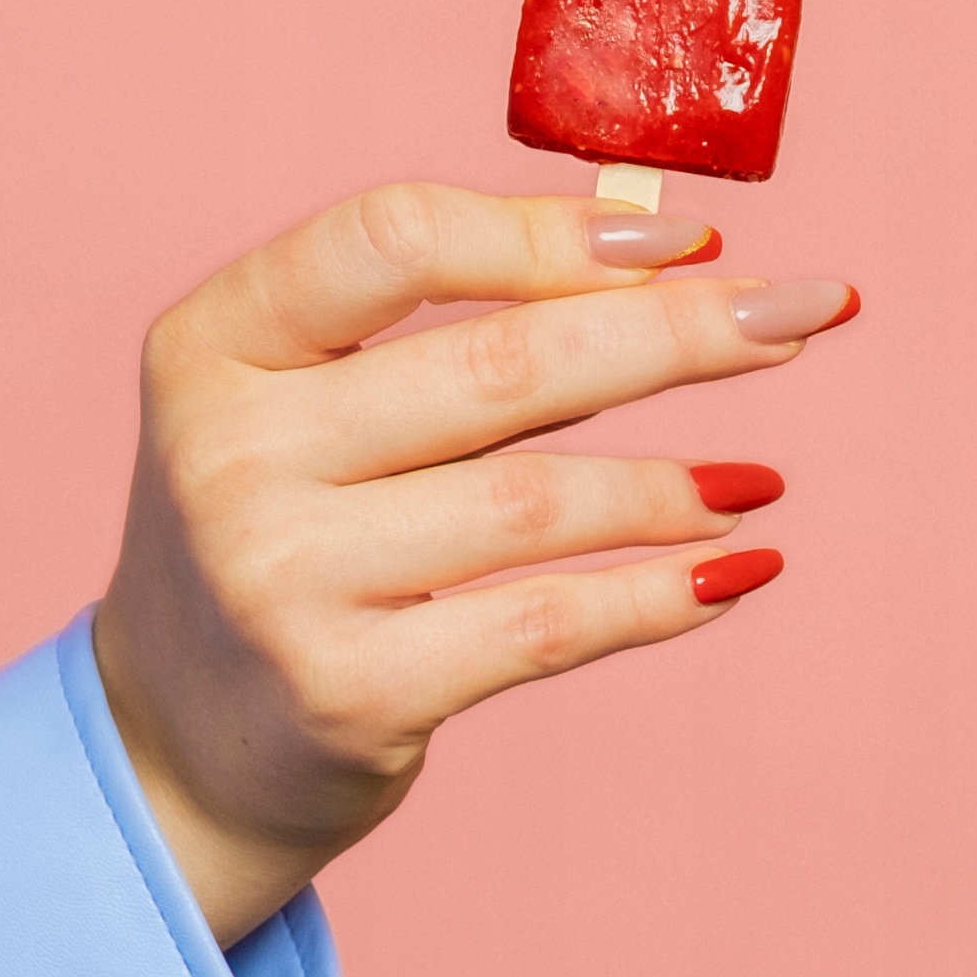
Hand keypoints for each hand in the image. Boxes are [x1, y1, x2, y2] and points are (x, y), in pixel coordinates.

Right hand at [93, 185, 857, 944]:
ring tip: (757, 479)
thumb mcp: (316, 404)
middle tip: (805, 311)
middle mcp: (227, 454)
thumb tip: (668, 248)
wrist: (170, 747)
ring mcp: (280, 580)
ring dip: (676, 484)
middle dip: (679, 332)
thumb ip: (460, 327)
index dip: (554, 229)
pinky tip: (732, 569)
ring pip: (537, 498)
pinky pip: (545, 624)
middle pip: (501, 364)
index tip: (691, 237)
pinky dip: (657, 593)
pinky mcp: (346, 694)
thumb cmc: (293, 526)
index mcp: (215, 343)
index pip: (395, 237)